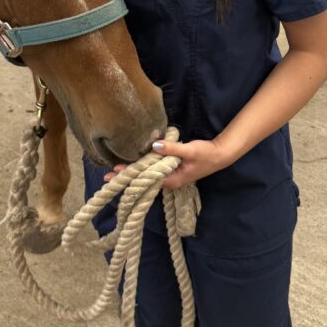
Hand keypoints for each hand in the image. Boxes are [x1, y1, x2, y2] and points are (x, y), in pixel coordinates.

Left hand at [104, 137, 230, 190]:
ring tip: (115, 170)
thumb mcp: (189, 150)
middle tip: (107, 175)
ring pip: (147, 175)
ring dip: (133, 172)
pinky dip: (142, 167)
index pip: (145, 179)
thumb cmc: (206, 154)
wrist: (220, 155)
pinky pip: (153, 169)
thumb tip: (153, 146)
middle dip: (126, 177)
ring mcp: (170, 175)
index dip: (130, 176)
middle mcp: (168, 180)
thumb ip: (171, 148)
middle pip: (143, 180)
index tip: (115, 173)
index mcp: (171, 180)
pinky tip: (134, 164)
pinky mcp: (171, 168)